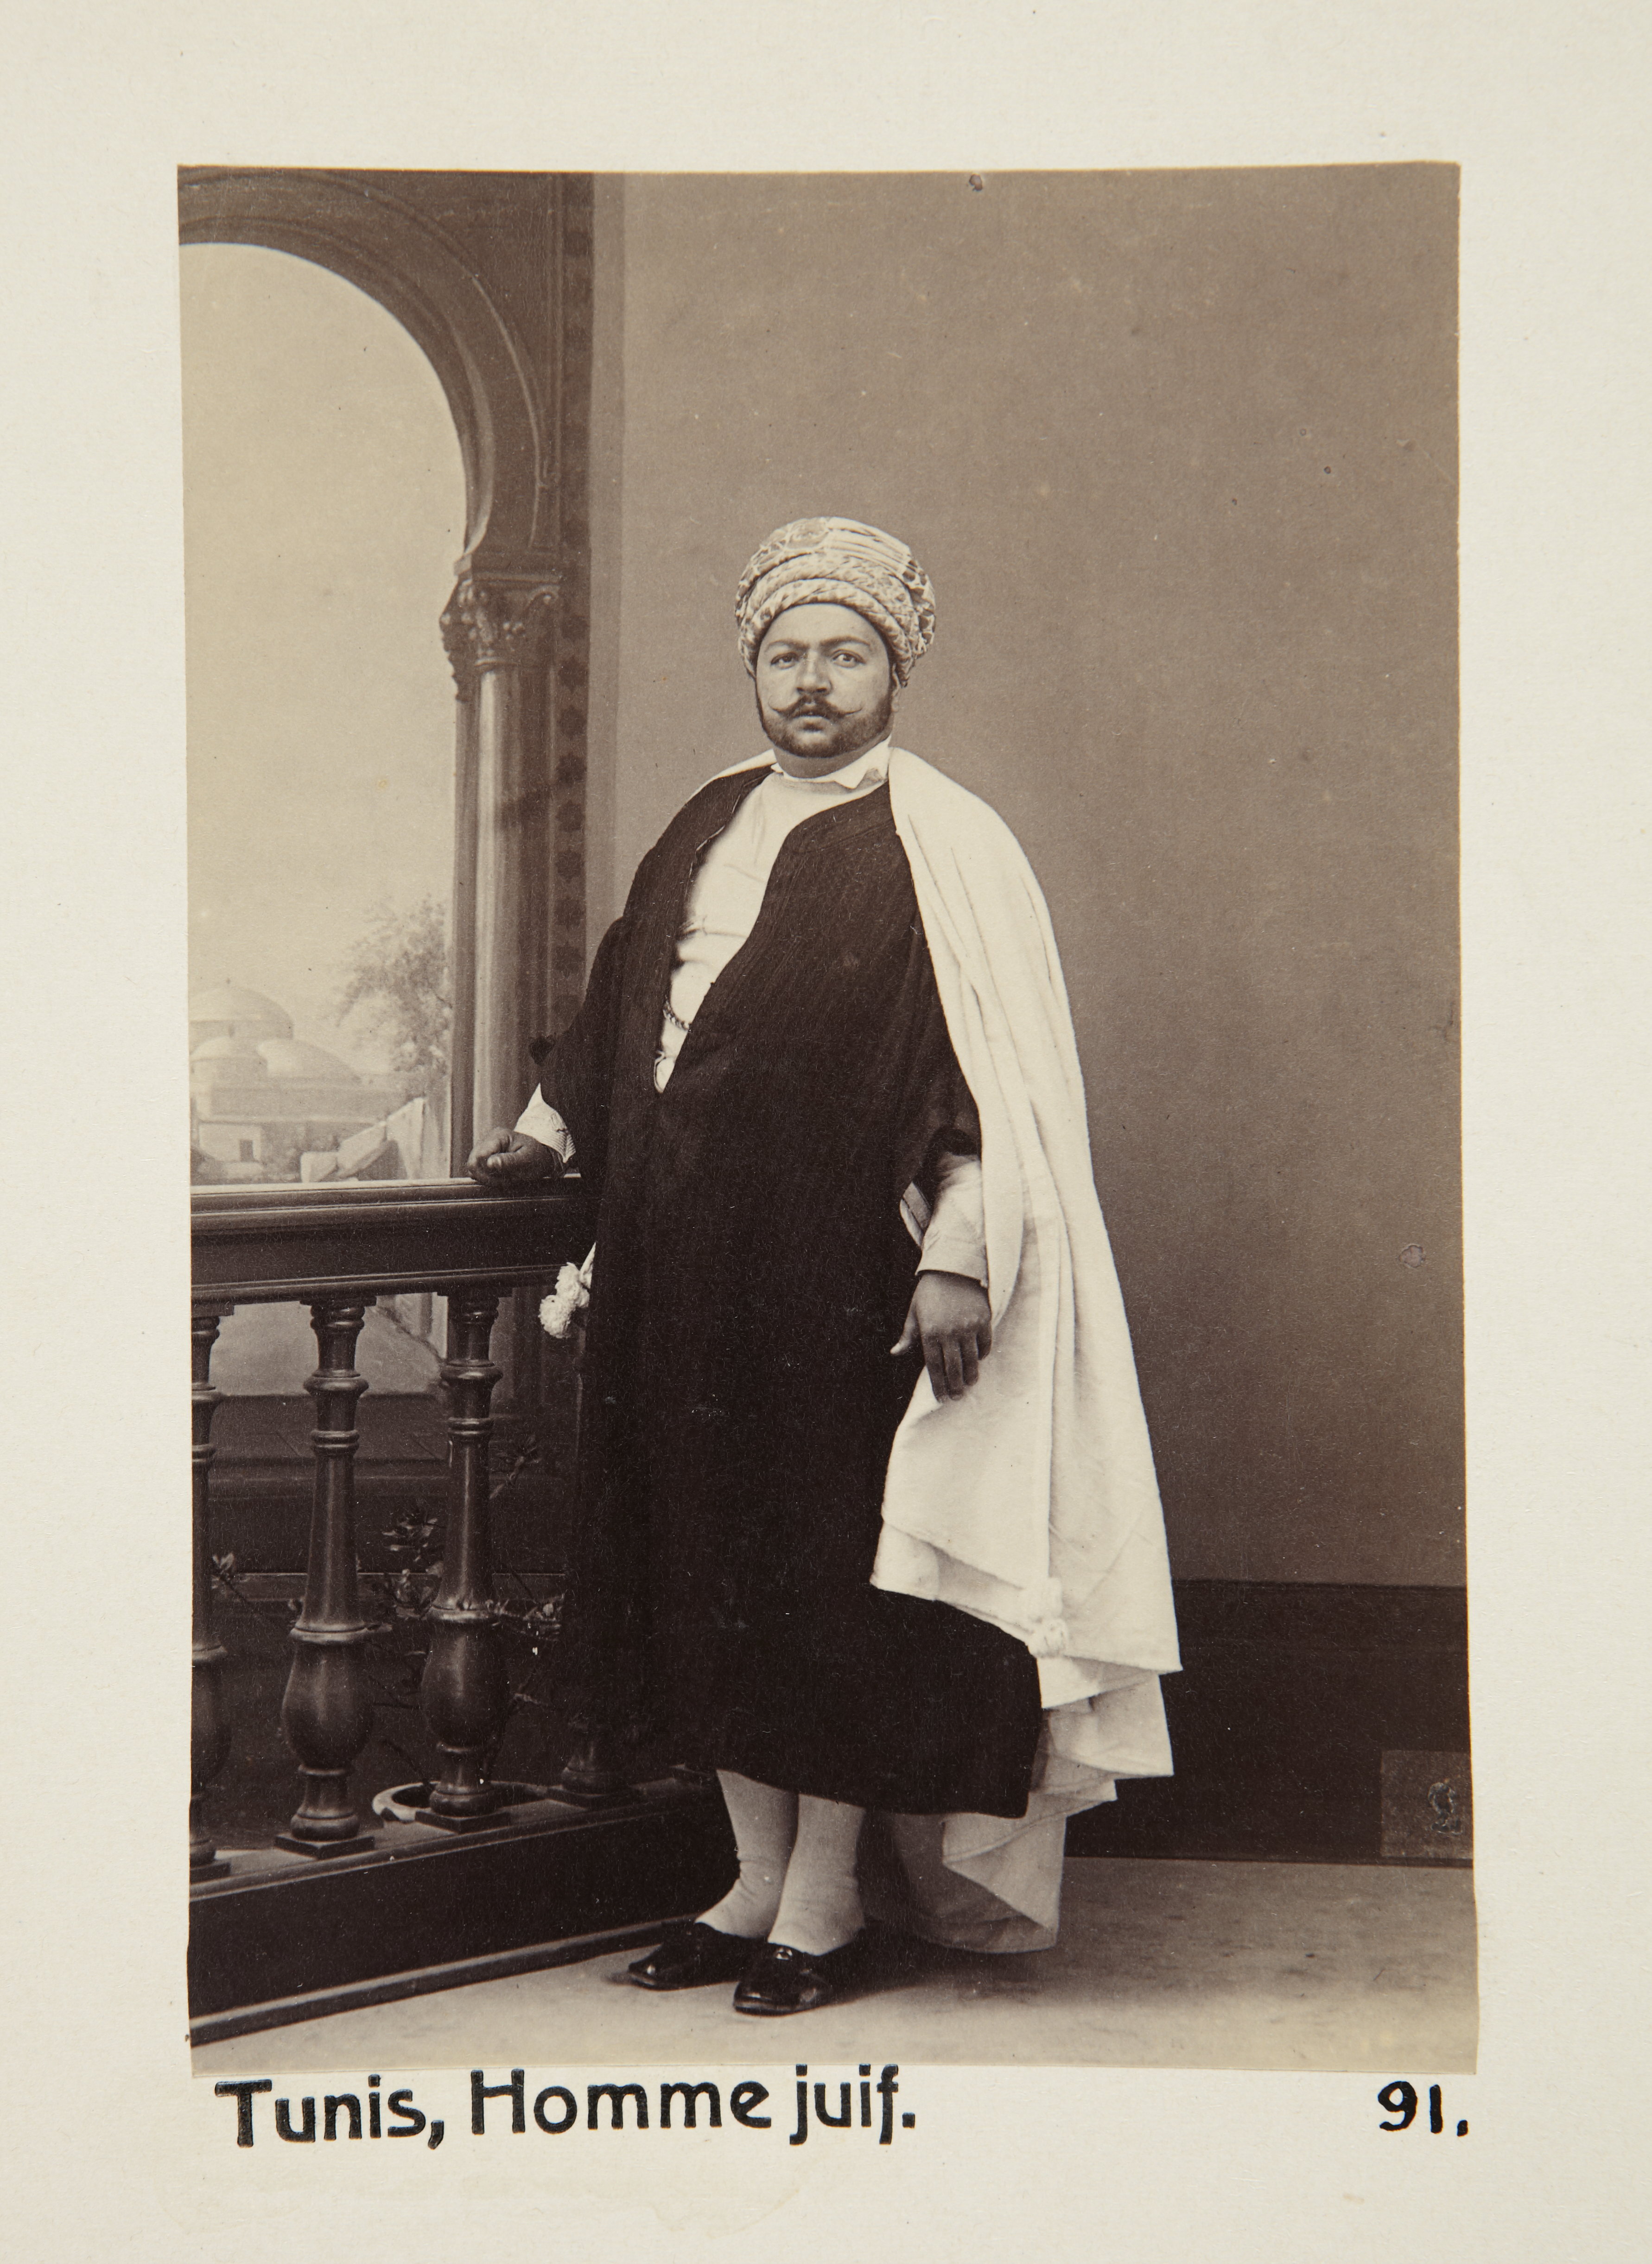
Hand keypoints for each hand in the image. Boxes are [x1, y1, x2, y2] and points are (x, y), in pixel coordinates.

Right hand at [466, 1128, 561, 1189]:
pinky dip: (488, 1177)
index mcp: (498, 1136)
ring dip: (488, 1178)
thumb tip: (490, 1163)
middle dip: (488, 1176)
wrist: (540, 1156)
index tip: (505, 1176)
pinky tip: (501, 1177)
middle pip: (473, 1163)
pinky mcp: (484, 1157)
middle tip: (507, 1179)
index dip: (488, 1171)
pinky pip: (477, 1170)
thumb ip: (509, 1162)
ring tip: (506, 1177)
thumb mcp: (527, 1160)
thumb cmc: (536, 1157)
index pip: (479, 1156)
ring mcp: (484, 1148)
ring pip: (473, 1168)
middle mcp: (488, 1139)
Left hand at [891, 1271, 992, 1400]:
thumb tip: (895, 1353)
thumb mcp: (914, 1312)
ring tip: (969, 1383)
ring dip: (971, 1375)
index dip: (939, 1385)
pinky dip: (982, 1354)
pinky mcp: (983, 1320)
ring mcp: (968, 1326)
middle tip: (957, 1397)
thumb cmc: (929, 1292)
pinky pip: (985, 1344)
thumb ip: (908, 1336)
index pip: (935, 1367)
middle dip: (955, 1386)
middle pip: (954, 1368)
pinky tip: (978, 1360)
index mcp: (930, 1332)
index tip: (941, 1398)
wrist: (952, 1268)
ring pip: (971, 1360)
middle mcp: (950, 1332)